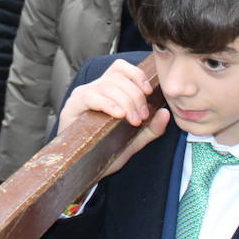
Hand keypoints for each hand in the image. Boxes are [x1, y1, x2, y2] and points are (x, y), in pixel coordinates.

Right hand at [59, 58, 170, 177]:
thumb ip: (151, 128)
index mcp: (107, 90)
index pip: (121, 68)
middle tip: (142, 117)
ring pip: (107, 86)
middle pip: (117, 78)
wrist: (83, 170)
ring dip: (125, 102)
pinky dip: (108, 104)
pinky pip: (91, 97)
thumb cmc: (105, 152)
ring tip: (133, 120)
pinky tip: (118, 115)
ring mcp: (82, 96)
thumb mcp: (133, 140)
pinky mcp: (72, 107)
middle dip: (135, 96)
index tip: (148, 91)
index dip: (136, 75)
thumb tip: (166, 113)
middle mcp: (94, 89)